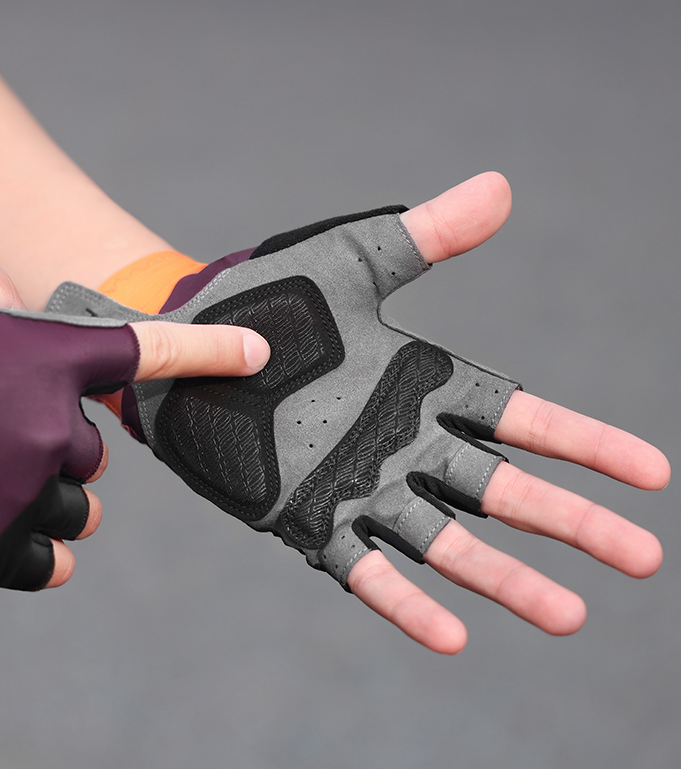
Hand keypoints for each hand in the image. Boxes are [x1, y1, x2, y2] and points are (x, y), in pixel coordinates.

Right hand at [0, 255, 268, 589]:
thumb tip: (17, 298)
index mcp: (44, 356)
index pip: (152, 351)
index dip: (212, 351)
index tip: (257, 355)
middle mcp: (48, 425)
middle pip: (94, 445)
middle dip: (59, 439)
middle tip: (3, 428)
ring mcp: (20, 490)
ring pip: (78, 504)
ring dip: (50, 492)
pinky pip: (46, 562)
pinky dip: (41, 554)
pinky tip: (21, 539)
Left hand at [47, 173, 668, 647]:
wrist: (191, 343)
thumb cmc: (270, 297)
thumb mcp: (352, 261)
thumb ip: (425, 237)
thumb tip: (500, 188)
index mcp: (422, 383)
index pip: (521, 419)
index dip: (585, 445)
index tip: (651, 473)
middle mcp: (402, 443)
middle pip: (503, 490)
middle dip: (571, 522)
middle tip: (641, 558)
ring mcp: (357, 485)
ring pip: (446, 542)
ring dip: (506, 579)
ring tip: (570, 615)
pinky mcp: (306, 517)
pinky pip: (364, 569)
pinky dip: (405, 602)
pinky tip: (454, 638)